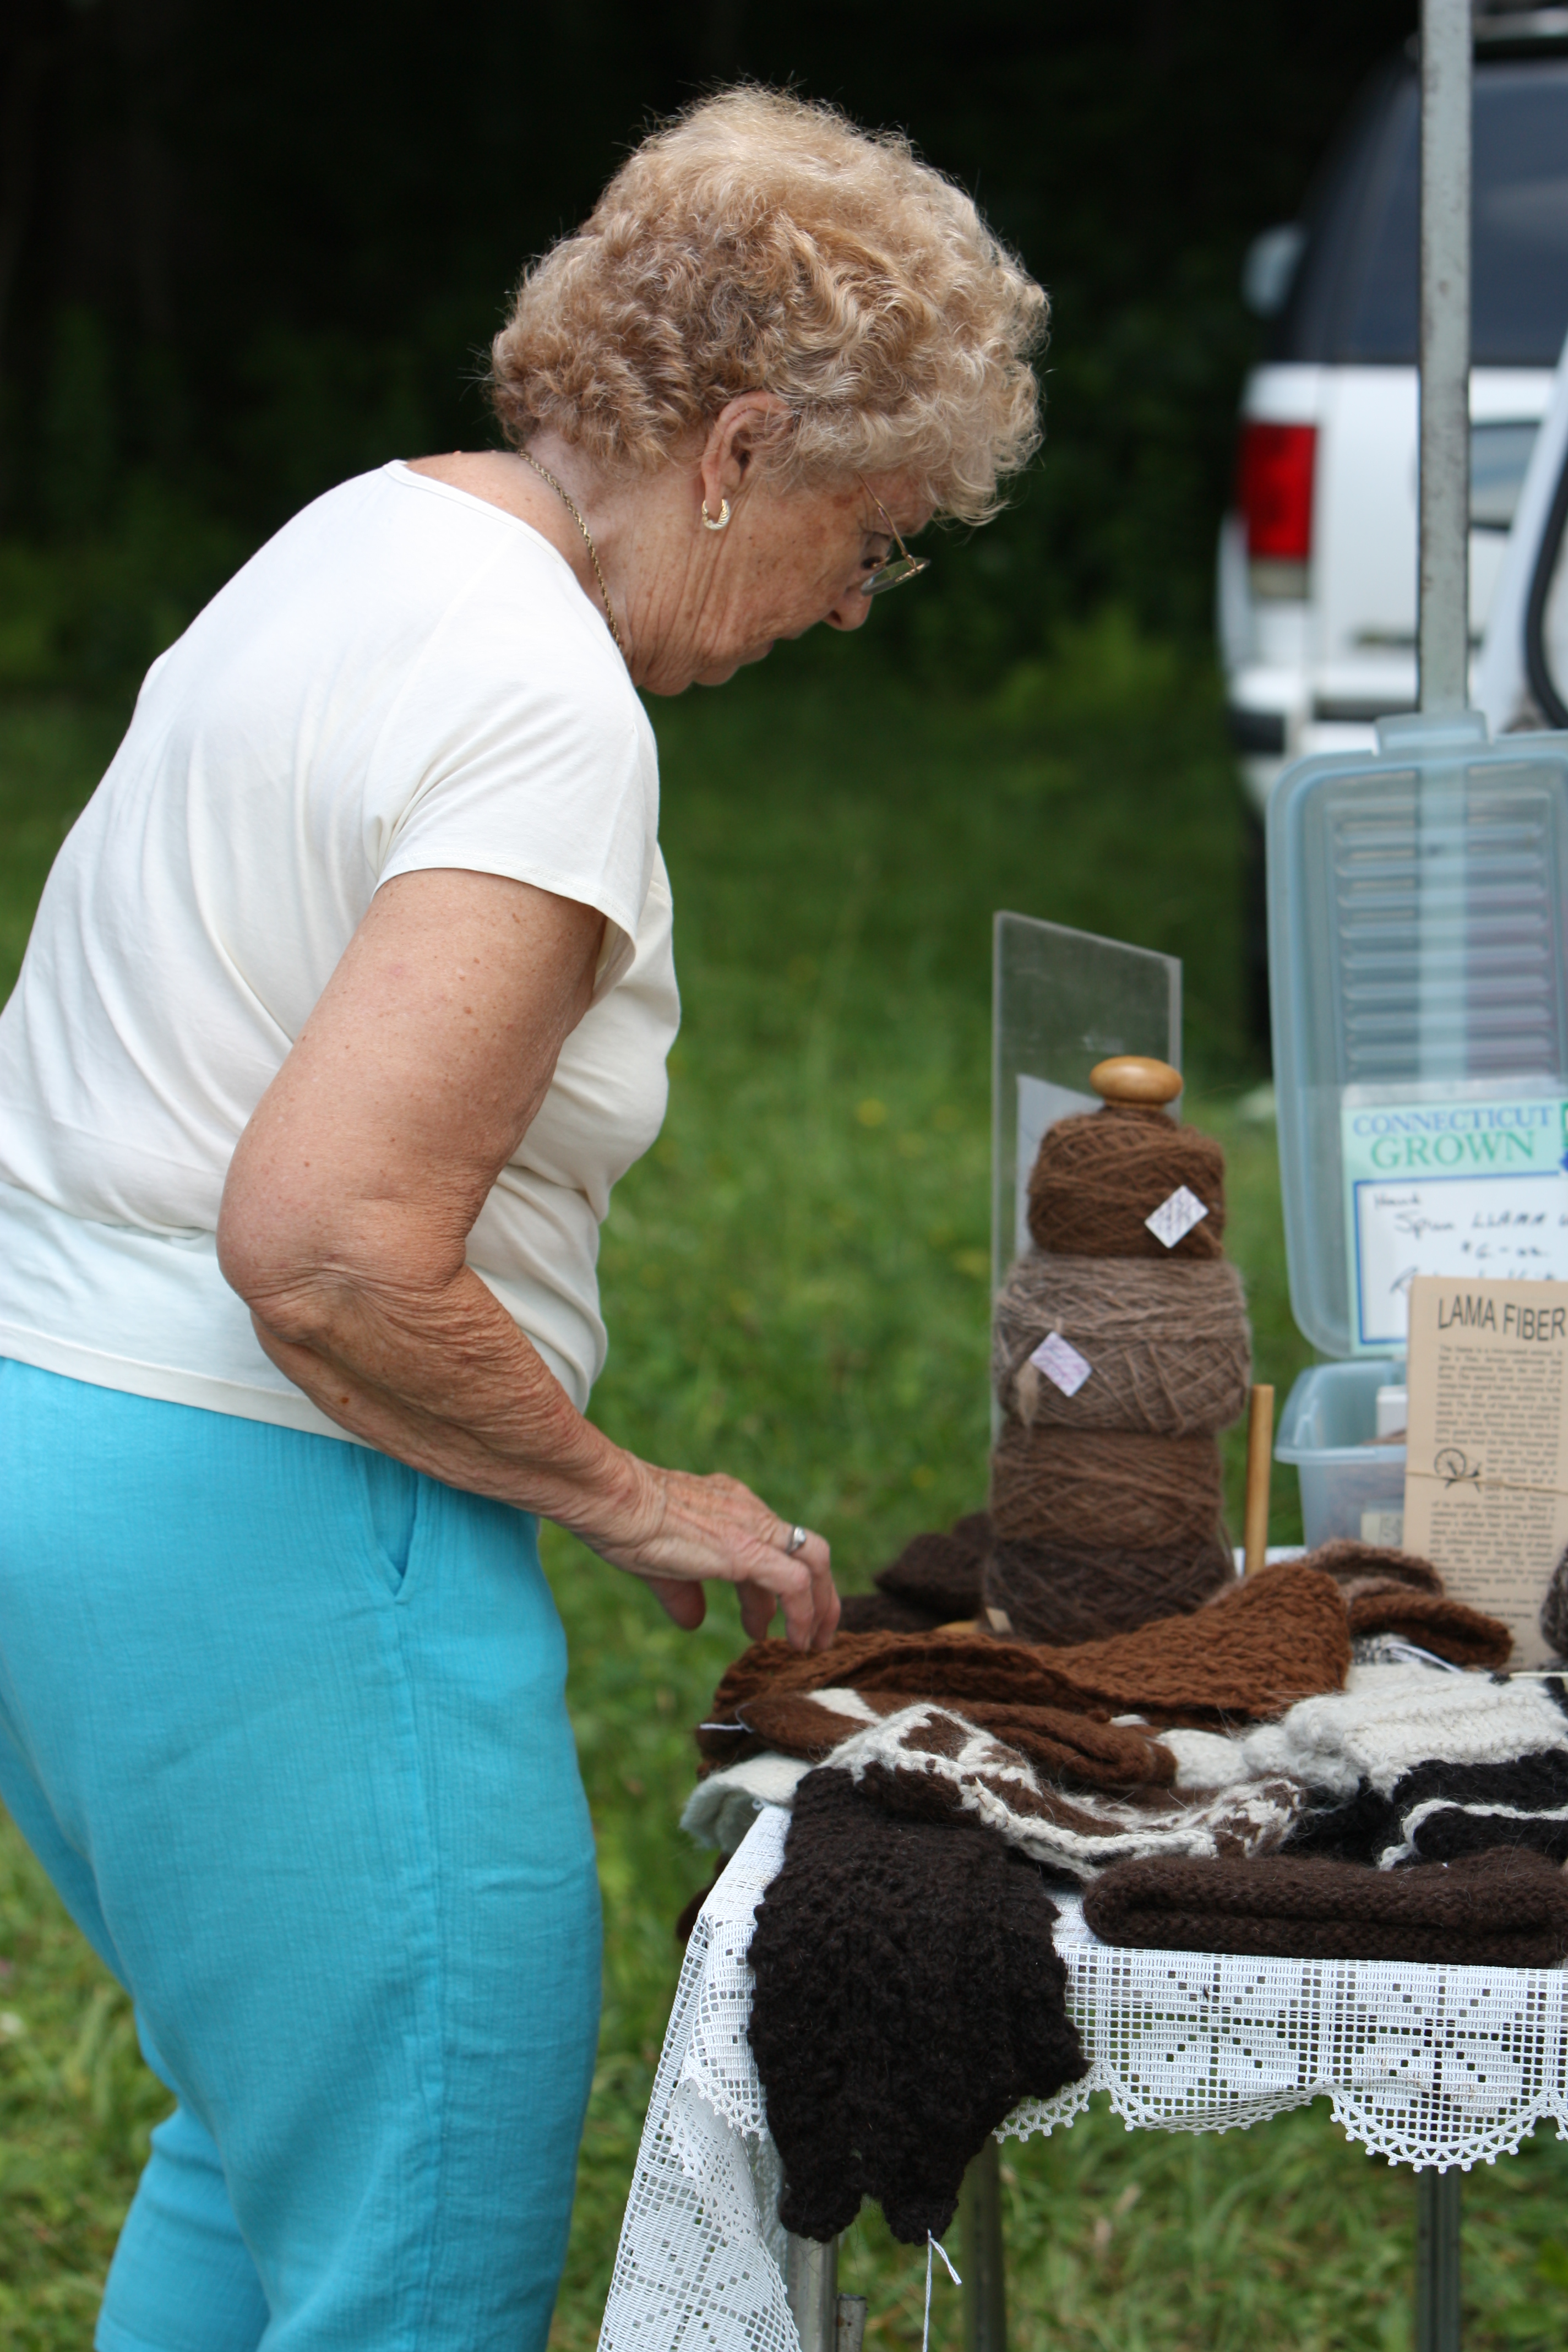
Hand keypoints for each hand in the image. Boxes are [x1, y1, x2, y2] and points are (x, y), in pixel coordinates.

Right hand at [576, 1461, 837, 1651]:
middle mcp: (750, 1512)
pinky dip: (803, 1615)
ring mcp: (752, 1527)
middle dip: (819, 1596)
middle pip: (808, 1550)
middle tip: (810, 1636)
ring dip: (820, 1608)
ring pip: (816, 1562)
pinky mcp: (747, 1550)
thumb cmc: (622, 1522)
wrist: (611, 1499)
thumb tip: (693, 1622)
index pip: (771, 1546)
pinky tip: (794, 1640)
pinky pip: (795, 1585)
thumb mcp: (659, 1563)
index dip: (774, 1589)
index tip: (764, 1622)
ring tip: (809, 1645)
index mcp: (732, 1506)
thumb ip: (683, 1592)